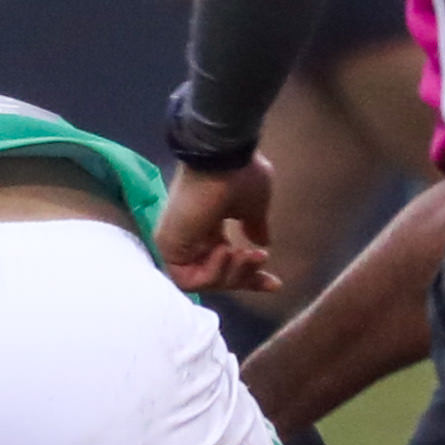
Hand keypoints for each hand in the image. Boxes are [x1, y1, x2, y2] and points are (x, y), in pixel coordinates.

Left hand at [156, 158, 278, 295]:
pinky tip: (225, 251)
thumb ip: (254, 226)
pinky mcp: (168, 247)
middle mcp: (191, 238)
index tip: (276, 284)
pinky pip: (187, 280)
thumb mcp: (253, 206)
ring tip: (242, 252)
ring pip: (202, 283)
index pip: (226, 264)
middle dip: (244, 278)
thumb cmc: (239, 175)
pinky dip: (211, 273)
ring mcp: (177, 243)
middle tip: (260, 259)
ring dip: (230, 275)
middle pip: (215, 278)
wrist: (224, 159)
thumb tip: (263, 242)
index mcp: (209, 228)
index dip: (250, 278)